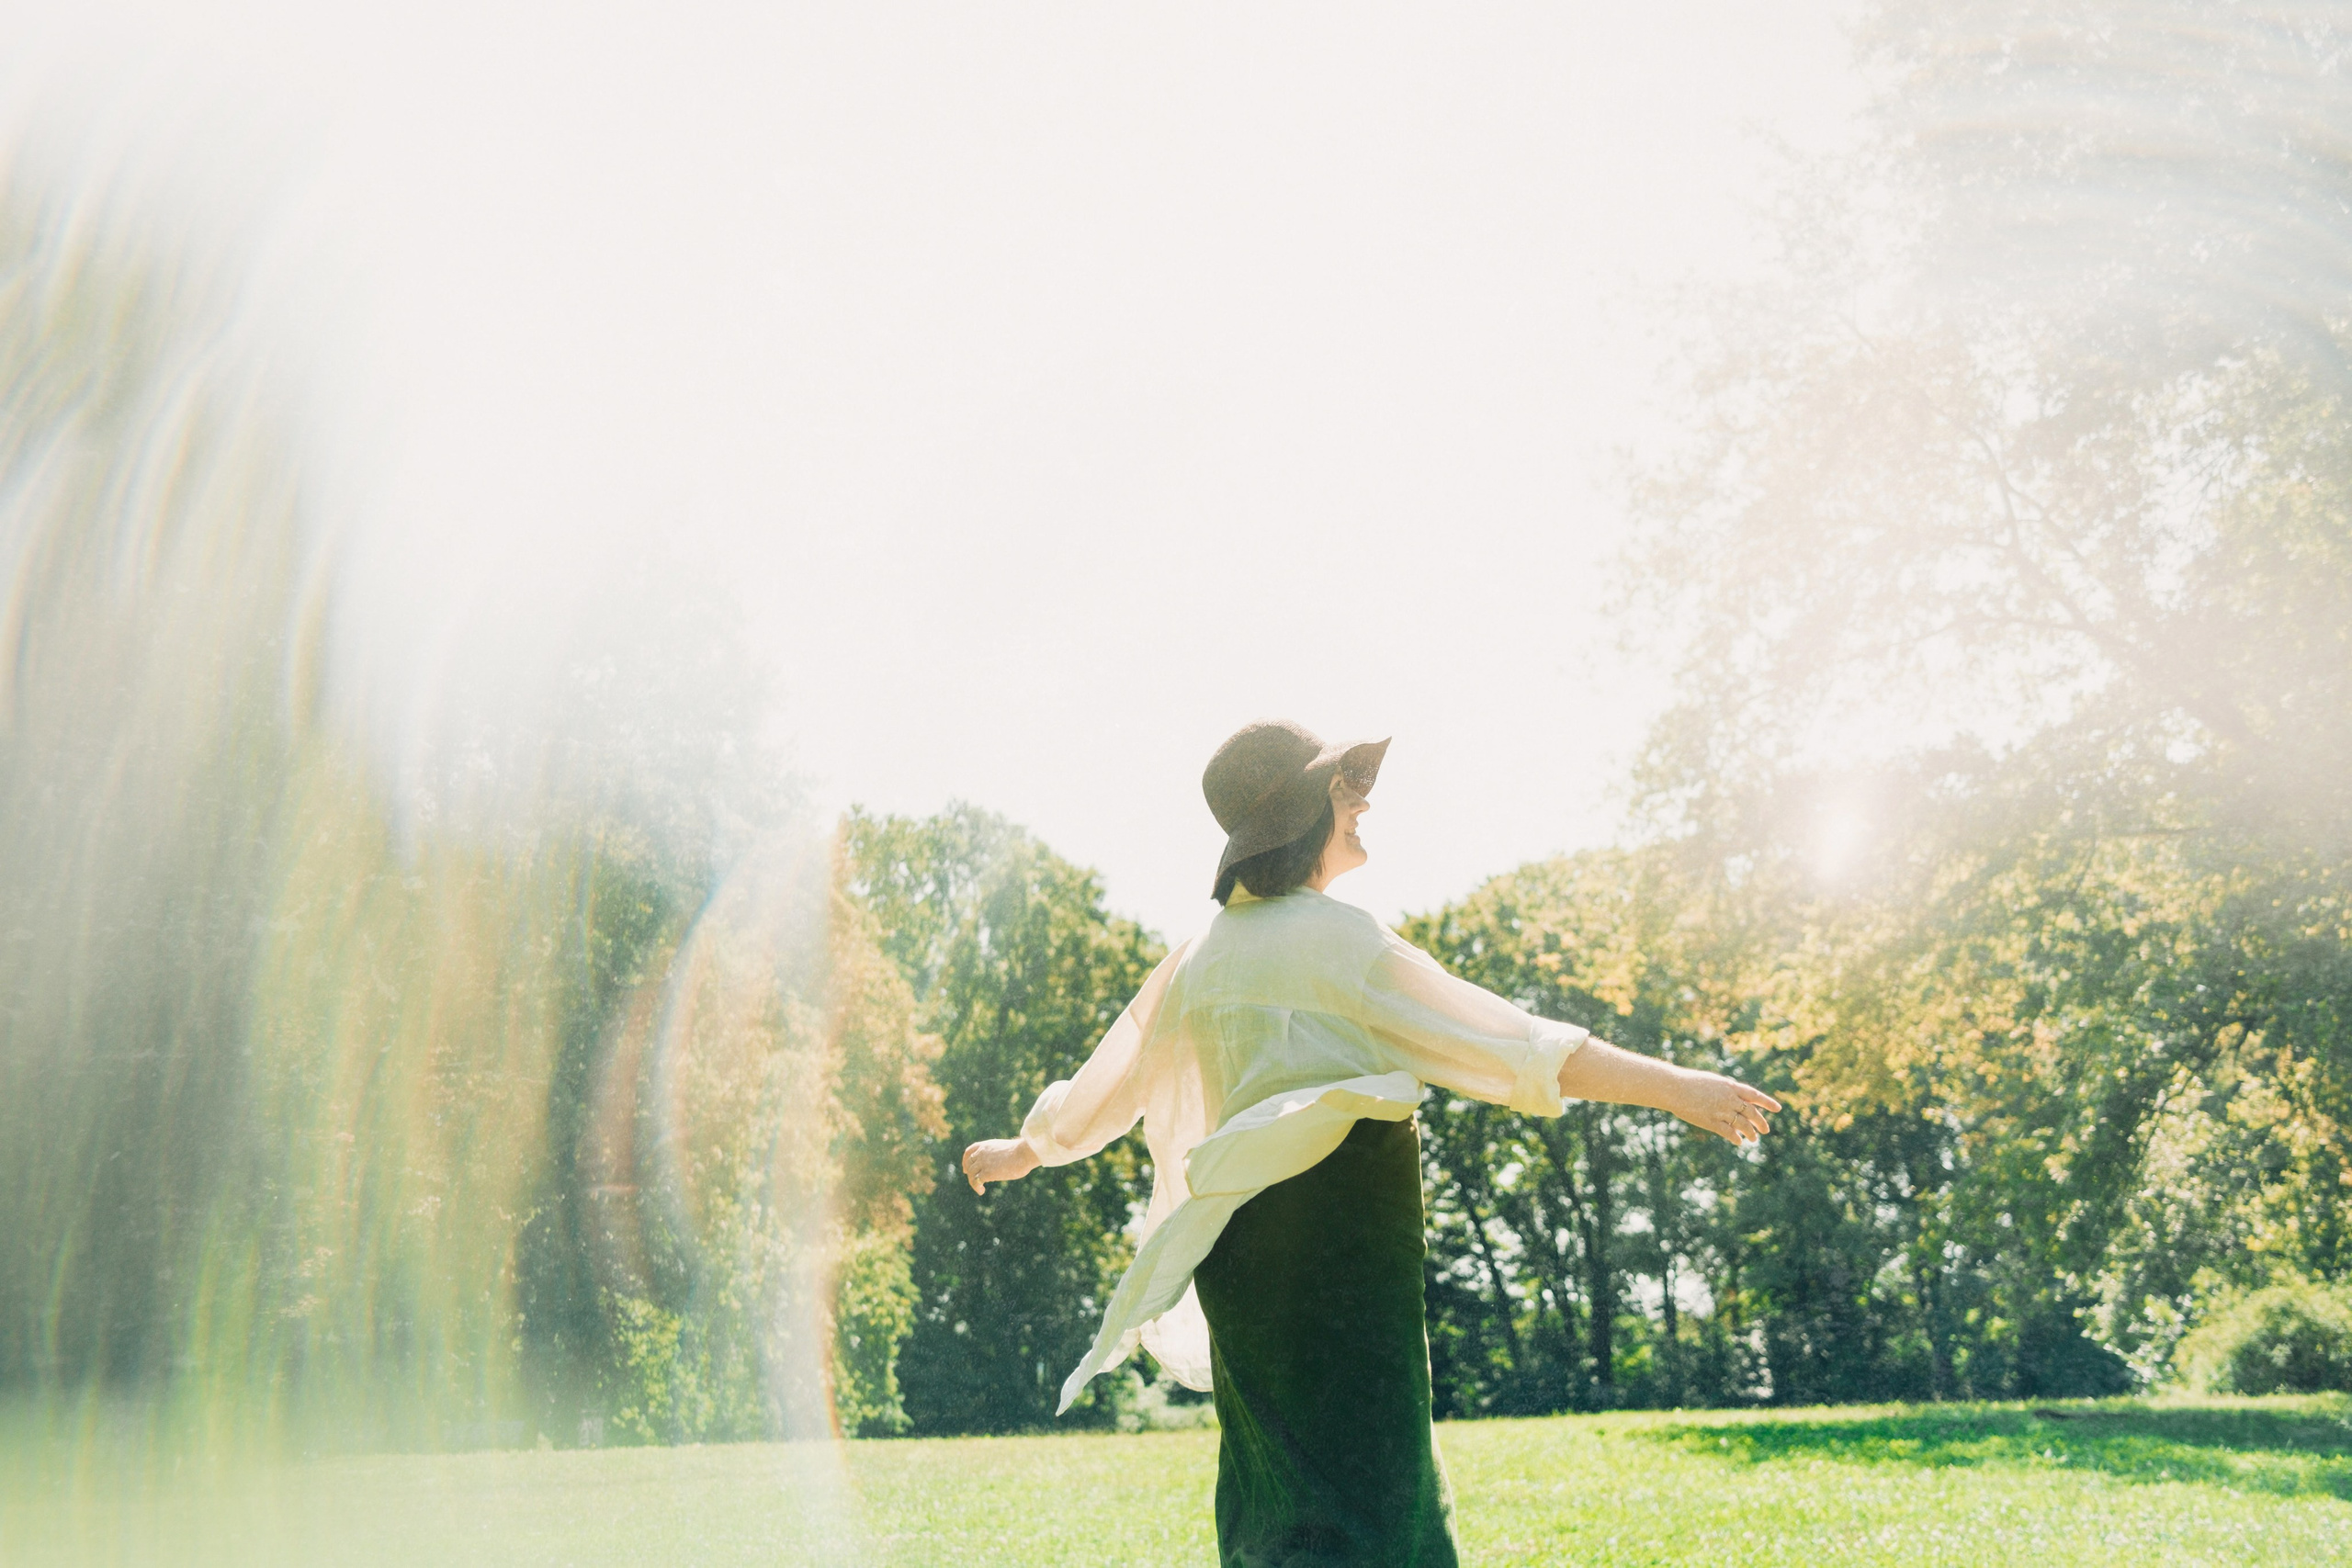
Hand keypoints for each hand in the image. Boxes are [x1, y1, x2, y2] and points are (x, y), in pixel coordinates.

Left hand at [962, 1137, 1040, 1193]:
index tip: (964, 1168)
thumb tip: (1002, 1164)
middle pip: (969, 1164)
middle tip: (973, 1181)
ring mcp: (983, 1162)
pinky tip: (981, 1191)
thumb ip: (1000, 1155)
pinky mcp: (987, 1172)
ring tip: (980, 1190)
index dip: (965, 1160)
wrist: (1024, 1153)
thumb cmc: (1022, 1152)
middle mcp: (982, 1153)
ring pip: (971, 1173)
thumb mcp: (1006, 1150)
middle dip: (968, 1172)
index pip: (970, 1151)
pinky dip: (977, 1187)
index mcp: (986, 1145)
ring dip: (973, 1182)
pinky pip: (976, 1181)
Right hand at [1668, 1069, 1782, 1145]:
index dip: (1767, 1102)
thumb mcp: (1712, 1082)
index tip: (1778, 1109)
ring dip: (1750, 1133)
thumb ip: (1725, 1091)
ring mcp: (1721, 1110)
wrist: (1673, 1087)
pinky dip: (1736, 1137)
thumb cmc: (1689, 1083)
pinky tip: (1739, 1142)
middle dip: (1760, 1122)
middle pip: (1751, 1112)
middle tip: (1766, 1130)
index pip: (1754, 1095)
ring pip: (1743, 1124)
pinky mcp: (1711, 1121)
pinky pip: (1728, 1132)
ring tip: (1754, 1139)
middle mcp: (1729, 1099)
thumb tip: (1735, 1100)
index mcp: (1730, 1086)